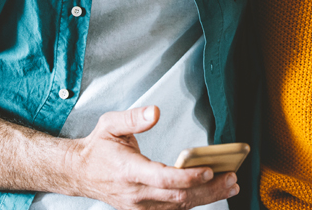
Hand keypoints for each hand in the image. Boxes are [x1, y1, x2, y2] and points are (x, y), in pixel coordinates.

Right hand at [62, 106, 238, 209]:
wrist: (80, 173)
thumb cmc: (98, 148)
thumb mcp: (110, 124)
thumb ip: (133, 118)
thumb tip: (155, 111)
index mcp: (129, 172)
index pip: (162, 179)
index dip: (187, 177)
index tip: (208, 170)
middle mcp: (136, 194)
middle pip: (177, 197)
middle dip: (208, 188)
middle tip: (231, 178)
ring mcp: (140, 206)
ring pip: (178, 207)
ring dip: (206, 197)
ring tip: (230, 185)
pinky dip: (193, 202)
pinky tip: (210, 193)